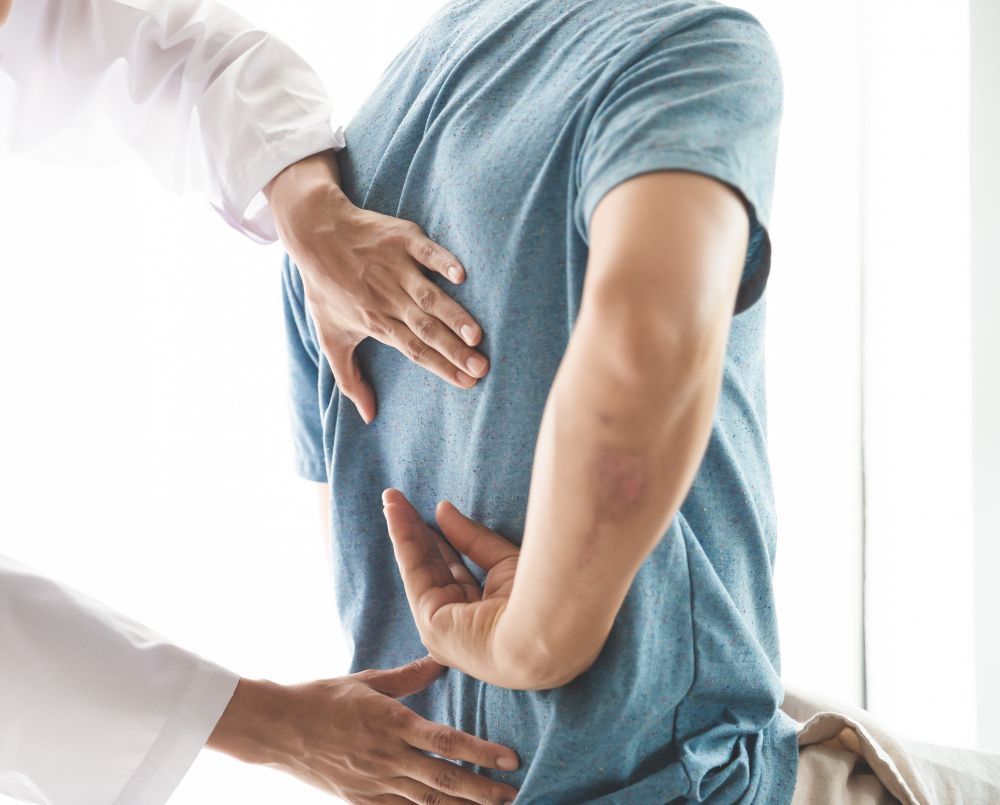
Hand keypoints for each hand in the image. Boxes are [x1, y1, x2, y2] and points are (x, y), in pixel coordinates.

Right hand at [206, 656, 519, 804]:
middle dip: (482, 790)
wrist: (276, 729)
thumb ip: (408, 676)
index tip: (510, 760)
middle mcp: (387, 756)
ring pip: (427, 802)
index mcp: (392, 722)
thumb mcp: (366, 680)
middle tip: (514, 794)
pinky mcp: (360, 799)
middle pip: (444, 779)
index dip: (481, 753)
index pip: (446, 741)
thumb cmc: (322, 697)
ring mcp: (373, 783)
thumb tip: (441, 660)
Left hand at [266, 151, 488, 423]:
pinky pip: (426, 252)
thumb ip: (350, 379)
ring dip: (453, 315)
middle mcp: (388, 298)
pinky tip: (461, 276)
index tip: (468, 383)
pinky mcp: (402, 240)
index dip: (441, 367)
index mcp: (376, 322)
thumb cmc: (325, 288)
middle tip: (482, 368)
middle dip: (454, 350)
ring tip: (476, 335)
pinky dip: (442, 262)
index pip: (414, 350)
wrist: (315, 233)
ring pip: (429, 296)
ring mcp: (396, 268)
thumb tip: (367, 417)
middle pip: (425, 329)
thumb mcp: (330, 337)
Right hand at [382, 489, 521, 687]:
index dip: (442, 540)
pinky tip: (394, 512)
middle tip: (400, 501)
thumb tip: (443, 510)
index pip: (456, 571)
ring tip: (391, 499)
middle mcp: (459, 624)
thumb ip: (473, 539)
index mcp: (482, 615)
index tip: (433, 513)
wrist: (545, 628)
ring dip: (403, 531)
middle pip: (433, 567)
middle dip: (416, 532)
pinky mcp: (431, 623)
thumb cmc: (538, 601)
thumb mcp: (506, 562)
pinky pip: (414, 571)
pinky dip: (402, 538)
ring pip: (419, 567)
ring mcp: (443, 627)